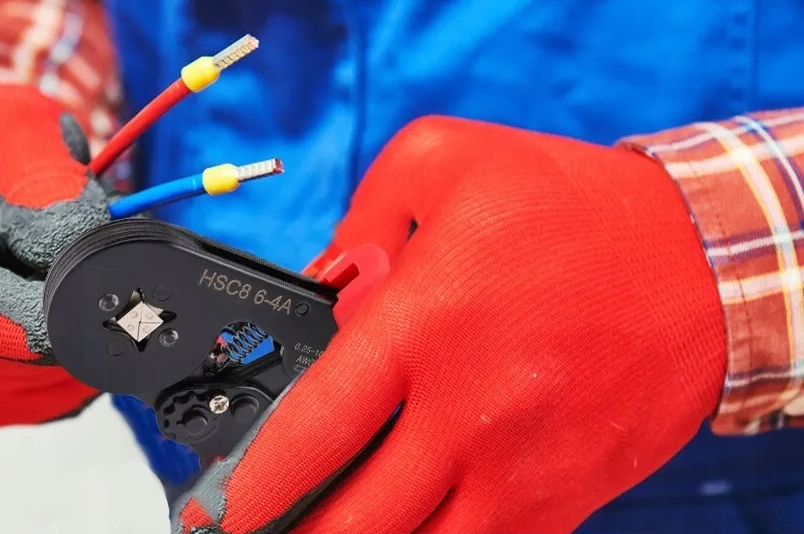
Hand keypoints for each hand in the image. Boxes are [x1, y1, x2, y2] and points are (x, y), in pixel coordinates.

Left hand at [172, 116, 727, 532]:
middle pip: (353, 520)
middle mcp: (470, 411)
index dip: (255, 486)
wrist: (701, 261)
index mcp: (426, 324)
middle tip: (253, 533)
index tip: (220, 508)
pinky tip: (406, 529)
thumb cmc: (572, 209)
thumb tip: (324, 286)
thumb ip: (362, 219)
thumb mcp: (446, 159)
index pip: (312, 432)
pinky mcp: (563, 497)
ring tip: (323, 530)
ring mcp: (520, 467)